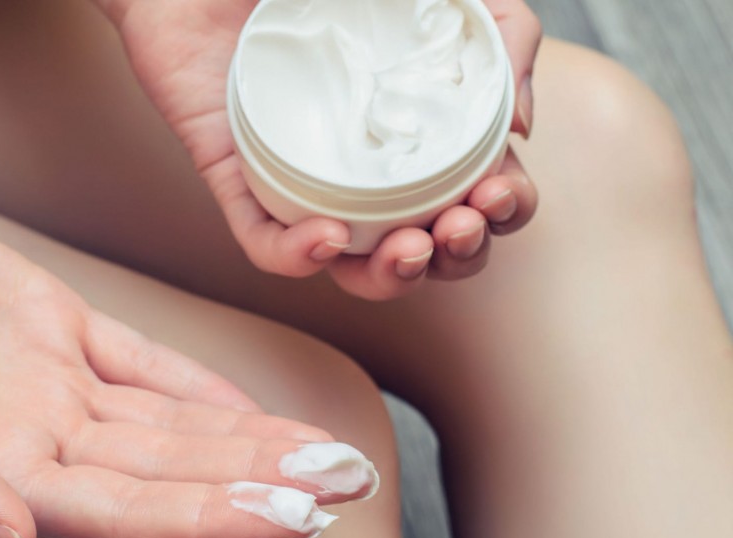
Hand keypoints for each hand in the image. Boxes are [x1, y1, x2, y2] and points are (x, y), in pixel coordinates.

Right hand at [0, 178, 375, 537]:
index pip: (129, 514)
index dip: (211, 518)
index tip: (292, 516)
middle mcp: (39, 439)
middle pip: (173, 473)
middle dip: (260, 481)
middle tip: (346, 482)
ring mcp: (53, 381)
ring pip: (173, 421)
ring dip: (249, 438)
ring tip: (325, 453)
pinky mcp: (54, 321)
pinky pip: (142, 359)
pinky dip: (199, 383)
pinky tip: (251, 406)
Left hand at [99, 0, 541, 299]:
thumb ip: (501, 36)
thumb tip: (520, 129)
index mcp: (417, 132)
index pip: (476, 197)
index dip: (502, 211)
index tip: (498, 189)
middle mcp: (367, 169)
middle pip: (427, 248)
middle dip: (456, 257)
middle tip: (460, 226)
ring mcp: (304, 182)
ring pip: (351, 265)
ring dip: (389, 277)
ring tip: (410, 249)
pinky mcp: (241, 183)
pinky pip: (264, 243)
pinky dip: (296, 255)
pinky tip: (328, 238)